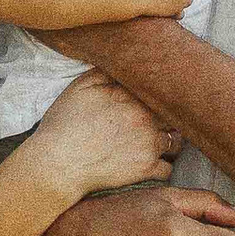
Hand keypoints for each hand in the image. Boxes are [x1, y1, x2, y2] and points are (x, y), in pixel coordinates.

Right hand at [24, 68, 178, 201]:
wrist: (57, 163)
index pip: (161, 89)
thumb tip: (123, 65)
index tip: (158, 98)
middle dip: (171, 117)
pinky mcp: (146, 169)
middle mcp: (145, 118)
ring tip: (162, 141)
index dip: (161, 94)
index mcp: (131, 96)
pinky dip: (163, 167)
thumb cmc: (64, 125)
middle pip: (174, 114)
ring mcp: (148, 144)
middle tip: (165, 120)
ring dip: (171, 140)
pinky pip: (168, 169)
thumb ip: (105, 72)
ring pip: (177, 141)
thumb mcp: (80, 88)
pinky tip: (154, 163)